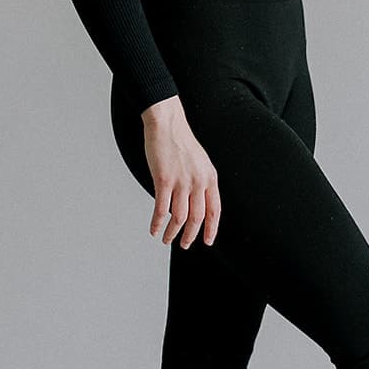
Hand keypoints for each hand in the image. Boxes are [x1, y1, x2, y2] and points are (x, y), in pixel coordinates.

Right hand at [140, 96, 220, 247]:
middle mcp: (198, 182)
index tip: (208, 241)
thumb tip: (195, 202)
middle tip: (185, 245)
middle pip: (197, 218)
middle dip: (190, 235)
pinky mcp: (164, 180)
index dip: (211, 228)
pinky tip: (154, 229)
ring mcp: (181, 182)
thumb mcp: (200, 162)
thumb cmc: (180, 141)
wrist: (167, 123)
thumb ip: (201, 181)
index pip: (215, 210)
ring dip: (172, 233)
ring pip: (179, 217)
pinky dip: (157, 222)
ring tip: (166, 240)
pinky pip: (161, 209)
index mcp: (210, 177)